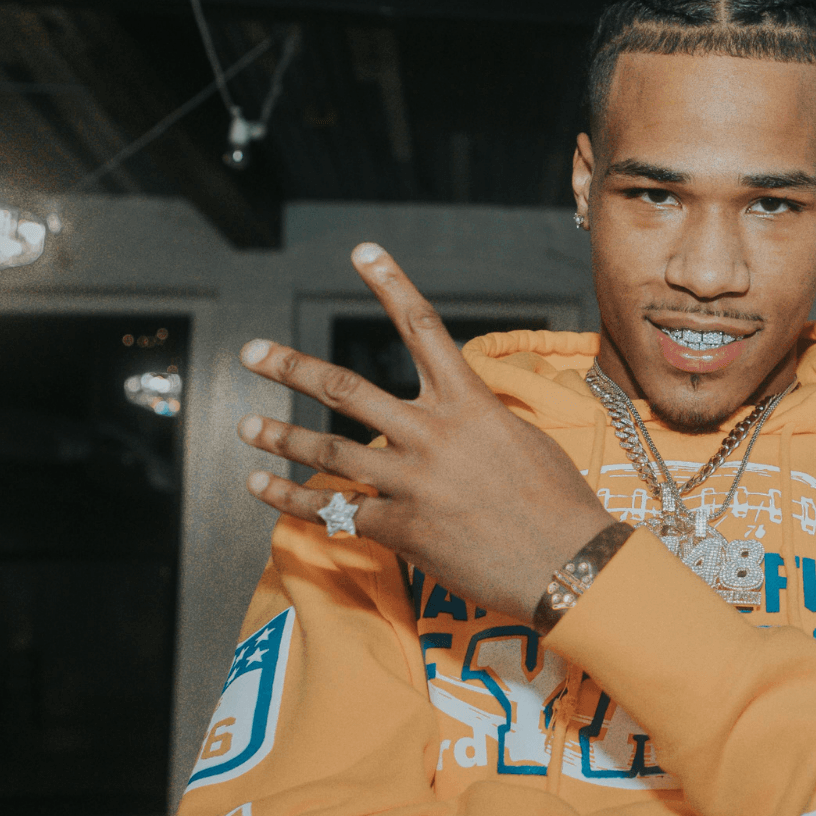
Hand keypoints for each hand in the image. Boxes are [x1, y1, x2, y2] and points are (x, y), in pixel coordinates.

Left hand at [236, 243, 613, 624]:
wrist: (568, 562)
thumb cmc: (560, 502)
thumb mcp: (525, 440)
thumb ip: (481, 421)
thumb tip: (460, 417)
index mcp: (470, 404)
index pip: (422, 328)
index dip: (391, 285)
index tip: (362, 253)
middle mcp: (433, 434)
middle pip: (346, 390)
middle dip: (292, 367)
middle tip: (252, 353)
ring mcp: (412, 482)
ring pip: (330, 452)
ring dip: (282, 437)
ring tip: (247, 425)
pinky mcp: (402, 528)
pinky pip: (334, 512)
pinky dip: (293, 501)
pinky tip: (263, 489)